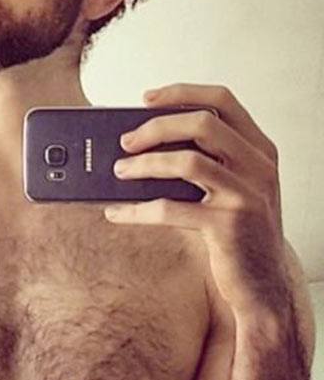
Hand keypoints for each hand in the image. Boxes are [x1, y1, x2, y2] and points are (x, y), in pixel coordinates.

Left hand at [103, 83, 288, 316]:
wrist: (262, 285)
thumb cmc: (236, 231)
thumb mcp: (229, 187)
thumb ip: (201, 160)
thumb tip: (138, 143)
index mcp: (259, 149)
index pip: (223, 100)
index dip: (181, 93)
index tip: (146, 98)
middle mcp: (258, 166)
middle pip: (202, 124)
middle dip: (155, 127)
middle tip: (125, 141)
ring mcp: (246, 195)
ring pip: (188, 161)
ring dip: (144, 164)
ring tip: (118, 171)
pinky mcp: (228, 226)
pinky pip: (171, 208)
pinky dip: (136, 209)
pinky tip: (116, 212)